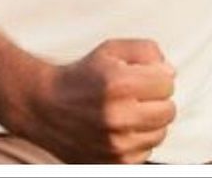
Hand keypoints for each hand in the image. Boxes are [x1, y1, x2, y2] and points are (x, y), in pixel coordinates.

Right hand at [15, 38, 176, 162]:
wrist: (42, 106)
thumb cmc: (79, 77)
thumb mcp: (109, 50)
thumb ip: (145, 51)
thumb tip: (169, 71)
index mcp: (118, 83)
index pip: (167, 82)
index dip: (154, 76)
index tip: (139, 77)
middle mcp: (118, 115)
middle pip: (169, 109)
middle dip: (154, 99)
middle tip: (133, 95)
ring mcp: (117, 142)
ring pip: (161, 132)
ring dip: (148, 121)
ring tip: (126, 112)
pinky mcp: (115, 161)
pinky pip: (146, 150)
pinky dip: (137, 139)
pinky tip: (120, 128)